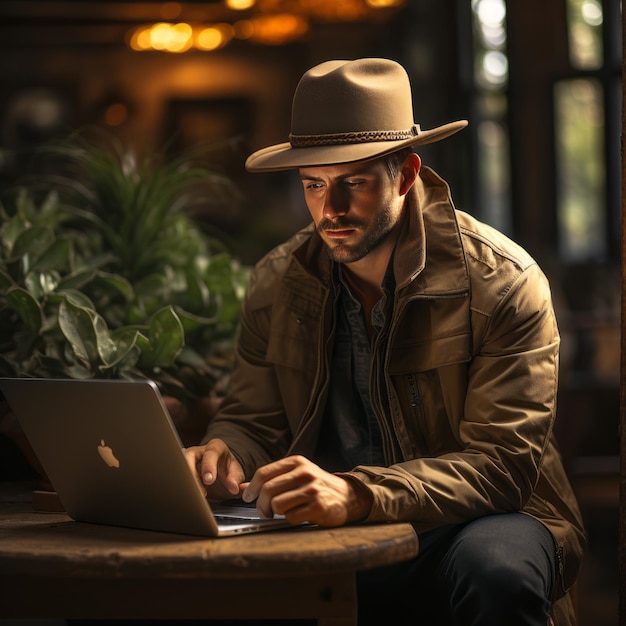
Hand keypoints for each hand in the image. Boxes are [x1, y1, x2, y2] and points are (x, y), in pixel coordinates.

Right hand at [184, 438, 244, 500]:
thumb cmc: (227, 471)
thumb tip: (235, 487)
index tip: (209, 480)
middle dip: (193, 474)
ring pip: (179, 467)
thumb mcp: (236, 474)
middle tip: (201, 492)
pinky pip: (176, 477)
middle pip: (189, 456)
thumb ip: (237, 480)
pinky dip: (180, 487)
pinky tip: (186, 497)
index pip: (211, 452)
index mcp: (215, 447)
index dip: (209, 465)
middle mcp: (199, 451)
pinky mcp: (181, 470)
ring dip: (185, 482)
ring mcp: (187, 460)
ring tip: (194, 497)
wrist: (220, 475)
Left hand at [241, 455, 372, 526]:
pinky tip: (298, 515)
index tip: (248, 497)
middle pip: (268, 490)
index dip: (252, 487)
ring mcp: (312, 489)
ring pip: (277, 504)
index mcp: (297, 462)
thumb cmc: (317, 486)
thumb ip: (272, 479)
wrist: (347, 496)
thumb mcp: (297, 475)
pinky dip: (290, 519)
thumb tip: (242, 488)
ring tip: (283, 512)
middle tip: (264, 511)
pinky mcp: (318, 507)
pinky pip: (291, 517)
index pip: (264, 473)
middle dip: (261, 504)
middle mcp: (304, 473)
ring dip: (276, 513)